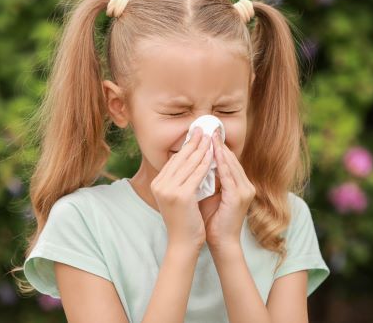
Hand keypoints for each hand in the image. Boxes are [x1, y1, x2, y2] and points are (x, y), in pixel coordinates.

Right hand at [151, 127, 213, 250]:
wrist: (183, 243)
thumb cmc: (184, 220)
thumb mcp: (176, 196)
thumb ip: (179, 179)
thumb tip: (188, 159)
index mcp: (157, 183)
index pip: (174, 159)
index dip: (186, 146)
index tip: (196, 134)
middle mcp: (159, 184)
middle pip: (180, 158)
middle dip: (194, 142)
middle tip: (204, 129)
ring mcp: (169, 190)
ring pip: (190, 164)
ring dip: (202, 149)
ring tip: (211, 138)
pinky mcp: (181, 195)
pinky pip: (197, 174)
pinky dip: (207, 163)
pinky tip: (214, 155)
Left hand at [200, 130, 255, 250]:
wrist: (221, 243)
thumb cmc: (212, 221)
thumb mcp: (209, 195)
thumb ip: (205, 180)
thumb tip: (191, 164)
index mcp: (240, 185)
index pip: (228, 161)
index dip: (217, 147)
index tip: (206, 135)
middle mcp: (246, 186)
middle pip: (231, 159)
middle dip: (218, 144)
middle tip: (208, 129)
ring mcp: (245, 191)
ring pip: (231, 164)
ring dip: (219, 150)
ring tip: (209, 137)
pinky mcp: (239, 197)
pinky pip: (228, 176)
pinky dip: (221, 164)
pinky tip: (213, 154)